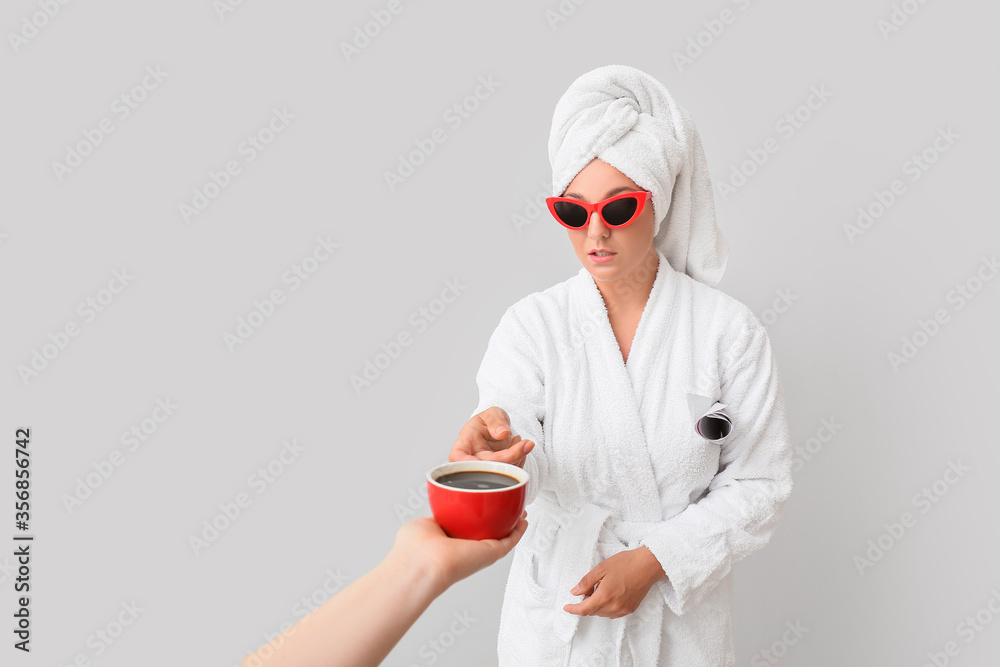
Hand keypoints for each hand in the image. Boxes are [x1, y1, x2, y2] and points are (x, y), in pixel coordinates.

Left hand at [390, 513, 528, 591]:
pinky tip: (523, 520)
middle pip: (487, 532)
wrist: (421, 564)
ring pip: (501, 537)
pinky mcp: (490, 554)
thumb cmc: (413, 549)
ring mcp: (478, 552)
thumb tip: (442, 506)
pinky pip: (509, 541)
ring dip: (512, 523)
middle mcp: (465, 549)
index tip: (484, 505)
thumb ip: (435, 515)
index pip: (466, 528)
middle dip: (498, 520)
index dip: (477, 517)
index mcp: (448, 543)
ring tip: (519, 510)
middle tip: (506, 507)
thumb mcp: (422, 523)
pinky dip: (518, 531)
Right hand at [449, 406, 534, 467]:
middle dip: (510, 457)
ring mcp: (486, 470)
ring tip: (520, 441)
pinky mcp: (498, 475)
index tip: (485, 460)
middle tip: (526, 443)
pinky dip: (521, 460)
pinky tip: (520, 447)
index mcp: (464, 445)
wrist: (498, 431)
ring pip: (501, 473)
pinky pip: (512, 474)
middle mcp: (472, 461)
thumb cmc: (489, 422)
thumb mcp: (492, 413)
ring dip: (519, 457)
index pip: (459, 458)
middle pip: (487, 468)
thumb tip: (502, 433)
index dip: (469, 464)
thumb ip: (496, 420)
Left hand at [562, 547, 665, 618]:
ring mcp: (623, 609)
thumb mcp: (602, 568)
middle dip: (586, 603)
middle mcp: (614, 606)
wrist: (648, 565)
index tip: (566, 607)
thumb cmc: (626, 563)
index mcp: (605, 596)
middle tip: (588, 588)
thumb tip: (575, 592)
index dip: (573, 609)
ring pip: (602, 613)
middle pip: (593, 612)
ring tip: (600, 588)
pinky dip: (606, 607)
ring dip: (596, 605)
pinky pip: (612, 613)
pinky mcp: (630, 609)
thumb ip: (586, 582)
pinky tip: (609, 594)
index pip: (584, 609)